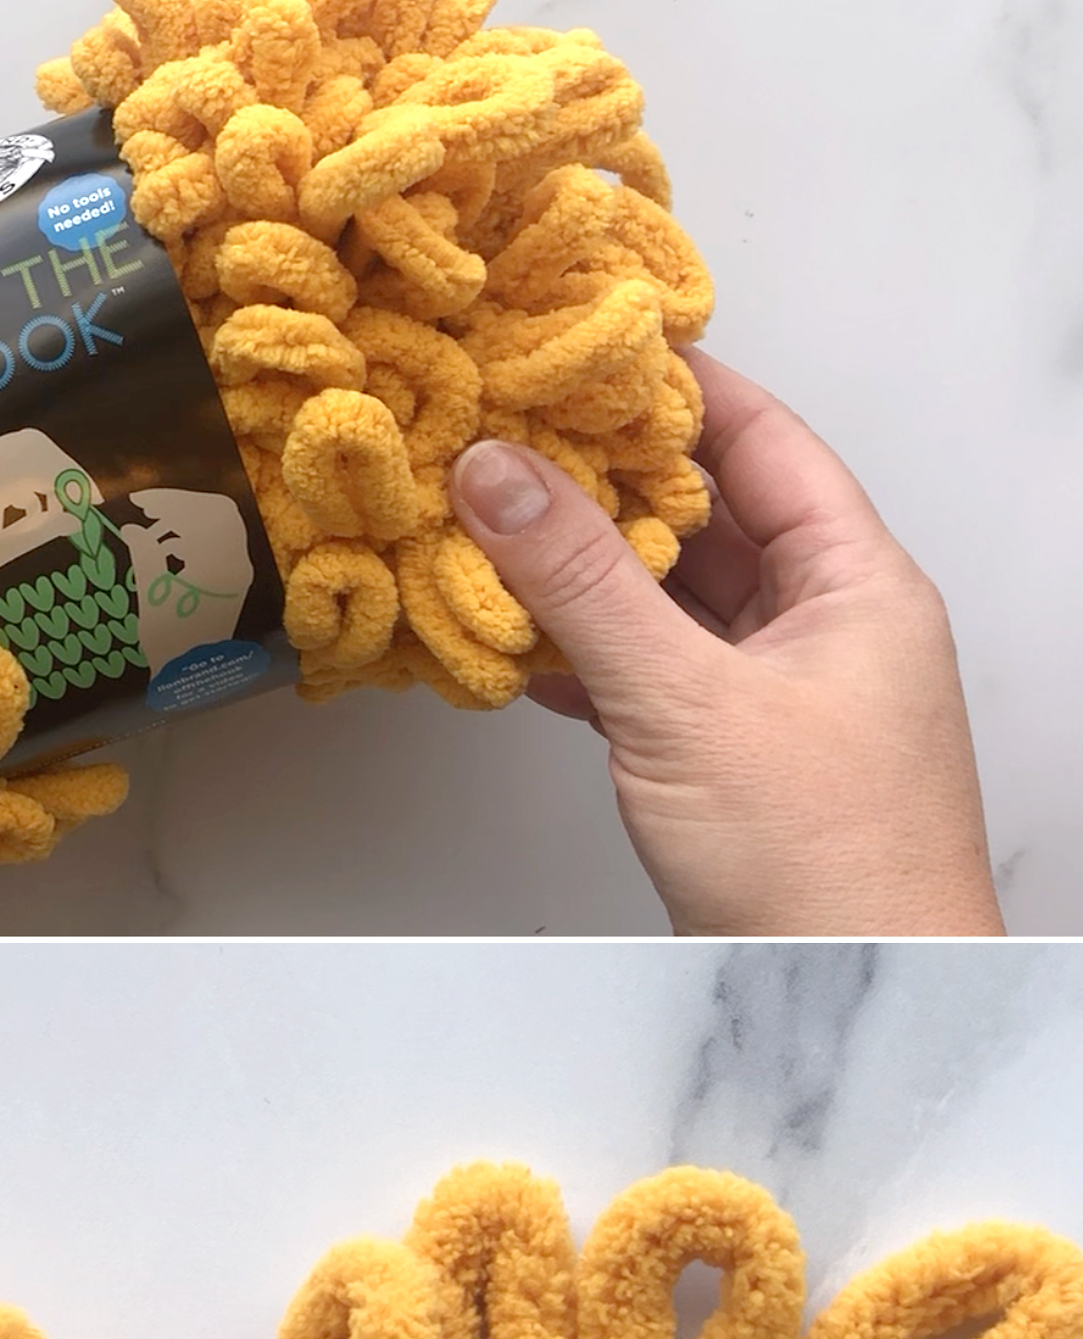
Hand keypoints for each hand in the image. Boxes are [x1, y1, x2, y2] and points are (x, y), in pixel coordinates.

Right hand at [448, 348, 1003, 935]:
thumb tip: (496, 473)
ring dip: (582, 575)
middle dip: (604, 480)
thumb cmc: (819, 855)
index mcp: (853, 581)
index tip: (580, 351)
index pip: (763, 441)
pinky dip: (581, 656)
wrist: (854, 987)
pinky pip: (647, 673)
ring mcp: (775, 692)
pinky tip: (511, 644)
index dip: (676, 387)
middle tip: (504, 434)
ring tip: (484, 528)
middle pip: (706, 516)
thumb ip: (584, 584)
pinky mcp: (728, 755)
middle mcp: (821, 624)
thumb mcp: (687, 700)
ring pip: (668, 600)